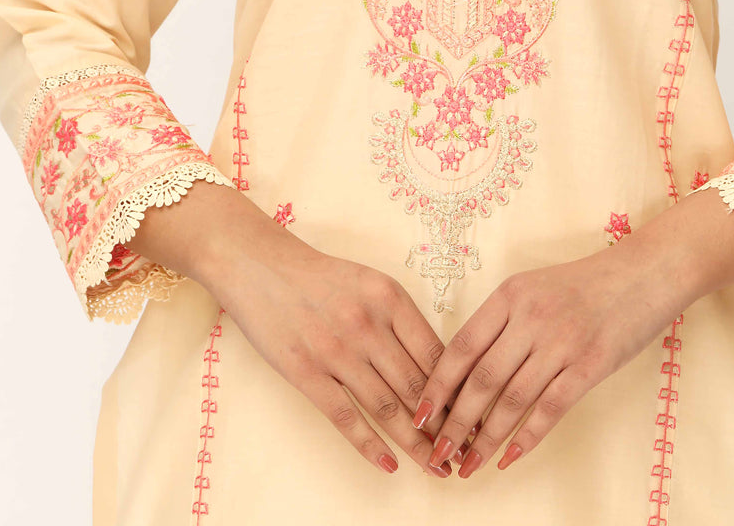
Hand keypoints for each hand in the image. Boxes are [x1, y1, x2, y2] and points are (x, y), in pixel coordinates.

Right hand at [201, 216, 458, 478]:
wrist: (260, 265)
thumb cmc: (319, 276)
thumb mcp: (370, 283)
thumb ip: (400, 319)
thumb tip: (435, 365)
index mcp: (390, 298)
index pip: (436, 353)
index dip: (458, 389)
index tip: (474, 414)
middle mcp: (368, 324)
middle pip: (417, 384)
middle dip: (445, 424)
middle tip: (464, 451)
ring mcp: (336, 350)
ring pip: (387, 406)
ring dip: (415, 443)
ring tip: (436, 467)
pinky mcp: (305, 371)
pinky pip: (344, 416)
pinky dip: (370, 445)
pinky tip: (390, 464)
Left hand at [410, 235, 692, 478]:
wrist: (645, 272)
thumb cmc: (587, 284)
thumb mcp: (535, 287)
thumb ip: (504, 321)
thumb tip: (466, 371)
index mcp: (510, 294)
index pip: (461, 346)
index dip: (437, 385)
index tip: (420, 414)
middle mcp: (531, 316)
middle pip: (481, 378)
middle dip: (454, 422)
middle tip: (436, 452)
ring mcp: (562, 341)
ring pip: (512, 399)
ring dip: (485, 438)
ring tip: (467, 465)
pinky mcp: (591, 364)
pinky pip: (551, 408)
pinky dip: (526, 437)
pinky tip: (509, 458)